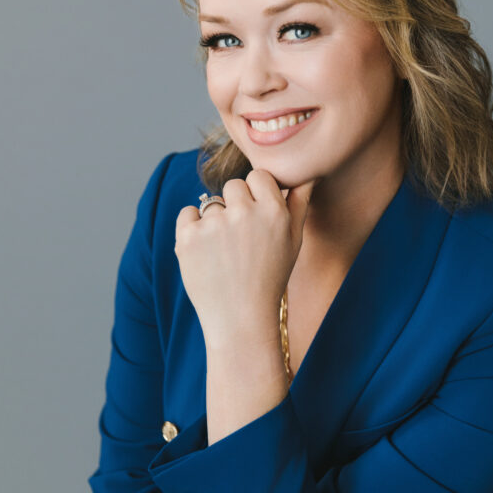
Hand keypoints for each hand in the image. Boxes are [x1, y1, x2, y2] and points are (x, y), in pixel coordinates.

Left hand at [174, 169, 314, 346]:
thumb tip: (305, 174)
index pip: (258, 175)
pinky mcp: (188, 237)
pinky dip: (192, 229)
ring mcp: (214, 224)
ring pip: (211, 203)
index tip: (256, 215)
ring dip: (215, 221)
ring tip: (225, 253)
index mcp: (273, 211)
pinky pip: (187, 213)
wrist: (240, 319)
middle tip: (239, 239)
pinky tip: (206, 252)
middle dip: (235, 205)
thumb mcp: (294, 242)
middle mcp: (244, 213)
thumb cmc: (270, 279)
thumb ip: (299, 203)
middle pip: (233, 185)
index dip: (256, 194)